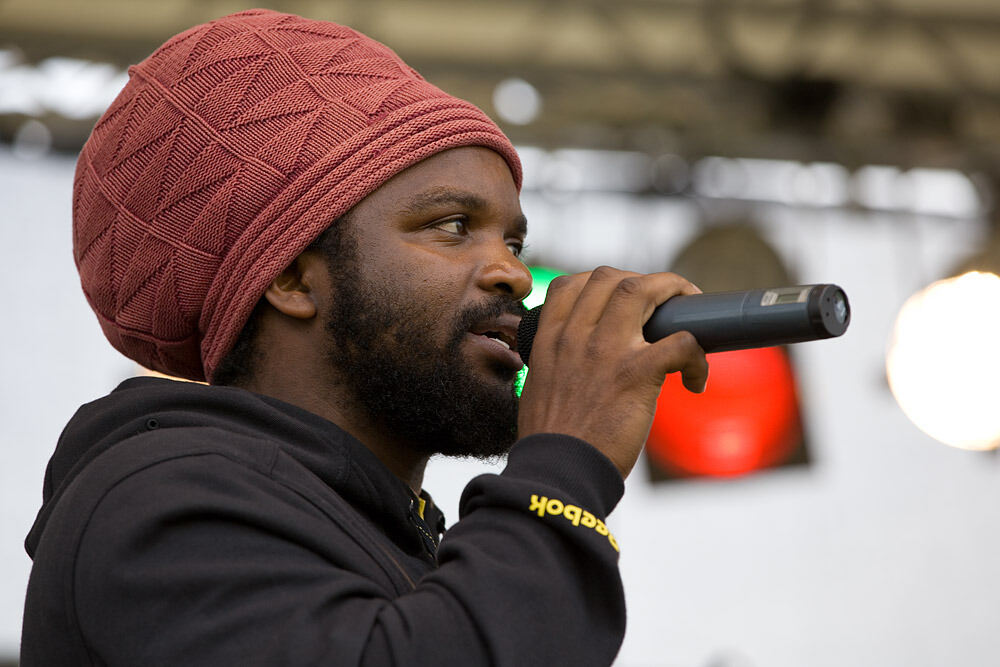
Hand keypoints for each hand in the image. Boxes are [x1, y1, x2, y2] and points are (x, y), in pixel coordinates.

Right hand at [517, 267, 708, 478]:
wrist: (556, 474)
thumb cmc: (551, 443)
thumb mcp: (539, 388)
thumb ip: (555, 366)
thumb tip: (577, 365)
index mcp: (550, 341)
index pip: (569, 284)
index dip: (600, 282)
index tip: (620, 297)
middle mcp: (575, 337)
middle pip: (610, 278)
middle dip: (643, 282)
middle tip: (666, 302)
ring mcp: (606, 352)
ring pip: (643, 290)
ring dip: (674, 293)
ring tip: (691, 313)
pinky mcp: (636, 374)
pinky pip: (680, 342)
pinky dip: (696, 356)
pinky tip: (694, 380)